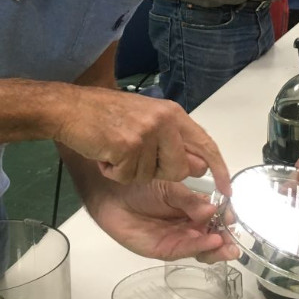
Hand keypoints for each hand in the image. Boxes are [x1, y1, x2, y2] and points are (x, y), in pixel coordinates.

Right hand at [54, 87, 229, 194]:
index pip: (206, 144)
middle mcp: (165, 121)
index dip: (219, 169)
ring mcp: (147, 132)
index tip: (227, 190)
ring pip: (150, 176)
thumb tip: (199, 166)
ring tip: (116, 150)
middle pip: (179, 170)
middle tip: (133, 156)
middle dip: (157, 173)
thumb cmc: (106, 115)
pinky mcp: (128, 146)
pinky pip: (129, 176)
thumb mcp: (147, 121)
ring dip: (130, 171)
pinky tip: (105, 154)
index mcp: (173, 114)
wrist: (70, 108)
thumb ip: (174, 141)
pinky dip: (114, 172)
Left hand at [87, 179, 237, 260]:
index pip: (215, 217)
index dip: (226, 219)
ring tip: (228, 246)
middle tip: (236, 243)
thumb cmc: (140, 186)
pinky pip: (185, 250)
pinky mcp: (163, 249)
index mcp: (193, 208)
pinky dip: (200, 247)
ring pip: (202, 248)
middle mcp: (188, 226)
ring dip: (217, 248)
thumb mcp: (170, 188)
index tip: (234, 220)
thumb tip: (213, 211)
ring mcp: (176, 239)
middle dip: (225, 241)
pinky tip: (212, 241)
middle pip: (212, 237)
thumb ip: (190, 201)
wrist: (112, 195)